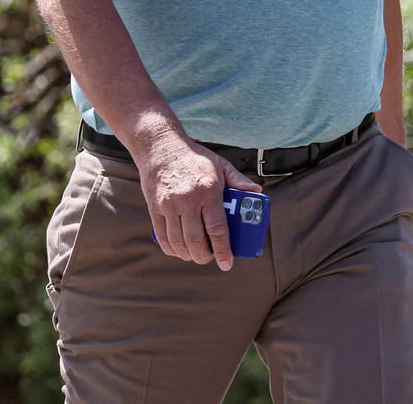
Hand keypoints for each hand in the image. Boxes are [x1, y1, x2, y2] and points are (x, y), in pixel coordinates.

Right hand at [134, 131, 262, 270]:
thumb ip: (239, 181)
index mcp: (208, 191)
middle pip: (196, 241)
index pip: (217, 228)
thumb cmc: (195, 158)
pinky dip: (172, 249)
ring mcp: (169, 205)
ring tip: (197, 254)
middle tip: (211, 257)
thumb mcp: (221, 165)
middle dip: (205, 256)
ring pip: (179, 242)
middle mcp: (188, 200)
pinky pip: (162, 237)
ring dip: (189, 255)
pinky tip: (180, 250)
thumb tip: (257, 192)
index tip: (227, 263)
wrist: (162, 148)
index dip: (223, 250)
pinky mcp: (155, 208)